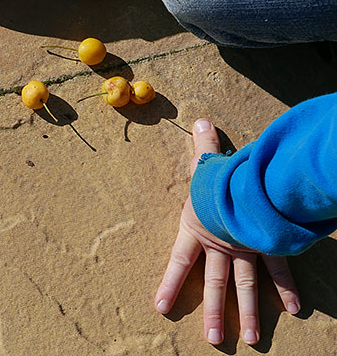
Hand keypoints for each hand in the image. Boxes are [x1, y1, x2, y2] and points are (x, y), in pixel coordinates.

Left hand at [155, 120, 300, 344]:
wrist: (247, 179)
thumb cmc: (222, 172)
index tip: (161, 308)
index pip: (179, 263)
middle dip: (215, 313)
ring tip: (251, 340)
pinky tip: (293, 311)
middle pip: (215, 284)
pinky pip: (277, 270)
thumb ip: (202, 147)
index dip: (170, 285)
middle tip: (215, 341)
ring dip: (247, 314)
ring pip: (245, 286)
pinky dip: (286, 289)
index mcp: (196, 228)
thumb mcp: (207, 161)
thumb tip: (199, 121)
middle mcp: (219, 244)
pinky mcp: (266, 244)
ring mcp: (244, 248)